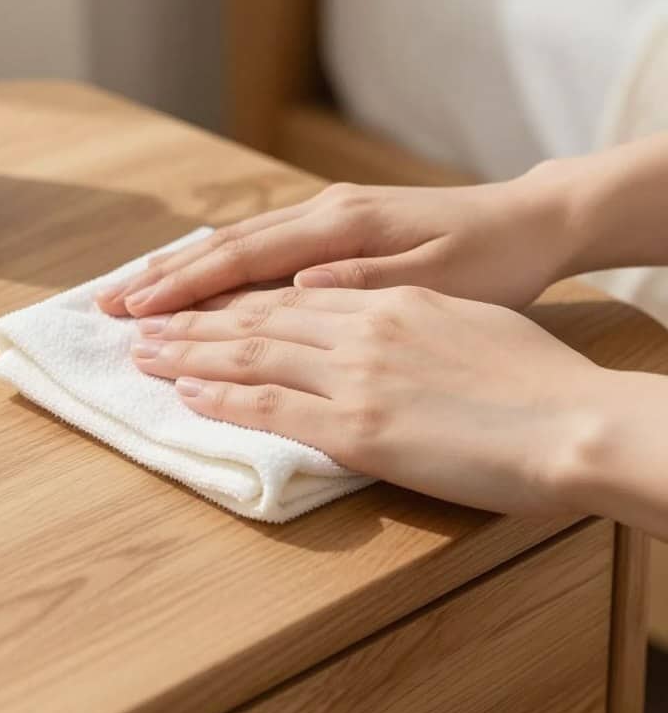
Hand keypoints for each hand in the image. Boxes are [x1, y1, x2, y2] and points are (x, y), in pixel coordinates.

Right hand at [98, 169, 573, 317]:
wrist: (531, 222)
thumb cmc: (492, 259)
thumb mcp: (441, 279)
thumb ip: (367, 284)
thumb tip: (298, 284)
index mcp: (344, 227)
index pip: (247, 258)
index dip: (187, 286)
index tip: (136, 311)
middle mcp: (328, 213)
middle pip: (230, 245)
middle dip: (167, 276)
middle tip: (108, 305)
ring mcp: (332, 215)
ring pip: (242, 242)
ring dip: (187, 268)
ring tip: (137, 292)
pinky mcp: (342, 227)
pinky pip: (266, 246)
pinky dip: (224, 264)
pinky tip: (204, 278)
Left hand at [130, 283, 607, 516]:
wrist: (571, 417)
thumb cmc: (535, 376)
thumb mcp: (466, 320)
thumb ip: (408, 314)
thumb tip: (369, 320)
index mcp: (390, 297)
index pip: (292, 287)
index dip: (237, 289)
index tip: (195, 291)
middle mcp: (363, 322)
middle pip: (258, 311)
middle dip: (193, 312)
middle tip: (141, 314)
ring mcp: (356, 373)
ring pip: (252, 350)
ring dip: (191, 350)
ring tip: (144, 350)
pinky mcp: (358, 426)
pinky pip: (271, 406)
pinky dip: (222, 397)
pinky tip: (186, 394)